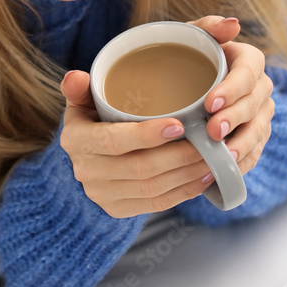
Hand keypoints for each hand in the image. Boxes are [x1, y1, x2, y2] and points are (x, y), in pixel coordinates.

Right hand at [59, 76, 215, 218]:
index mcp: (76, 141)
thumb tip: (74, 77)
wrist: (87, 156)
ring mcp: (102, 195)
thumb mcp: (82, 101)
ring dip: (186, 174)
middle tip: (207, 142)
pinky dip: (184, 192)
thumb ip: (79, 88)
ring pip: (152, 188)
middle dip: (178, 156)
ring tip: (212, 158)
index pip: (113, 141)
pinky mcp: (118, 209)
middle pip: (139, 168)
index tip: (179, 125)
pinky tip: (203, 177)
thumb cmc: (92, 119)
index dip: (146, 136)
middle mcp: (86, 171)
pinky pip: (156, 204)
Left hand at [186, 15, 273, 184]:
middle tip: (213, 131)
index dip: (234, 88)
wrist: (174, 84)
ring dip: (243, 144)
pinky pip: (255, 152)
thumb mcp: (189, 38)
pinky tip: (228, 170)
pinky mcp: (253, 138)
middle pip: (256, 103)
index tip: (210, 102)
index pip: (250, 71)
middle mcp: (258, 88)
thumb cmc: (182, 57)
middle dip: (236, 119)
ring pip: (259, 130)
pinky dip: (243, 162)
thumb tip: (233, 25)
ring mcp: (258, 115)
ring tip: (224, 155)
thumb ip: (208, 27)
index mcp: (247, 60)